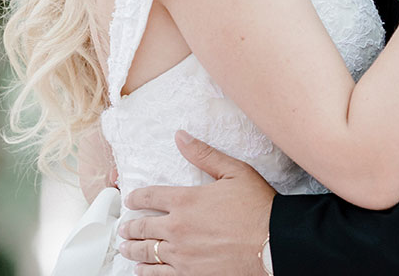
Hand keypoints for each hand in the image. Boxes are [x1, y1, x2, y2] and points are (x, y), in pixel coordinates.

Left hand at [119, 131, 273, 274]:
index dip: (135, 198)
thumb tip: (180, 137)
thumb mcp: (234, 172)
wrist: (274, 243)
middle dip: (130, 226)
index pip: (150, 197)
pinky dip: (147, 272)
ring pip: (147, 252)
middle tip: (124, 227)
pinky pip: (159, 275)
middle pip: (143, 227)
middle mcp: (178, 227)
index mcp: (186, 200)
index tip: (130, 200)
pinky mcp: (190, 274)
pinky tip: (142, 269)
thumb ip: (204, 154)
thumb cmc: (258, 207)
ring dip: (132, 249)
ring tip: (126, 248)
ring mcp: (182, 254)